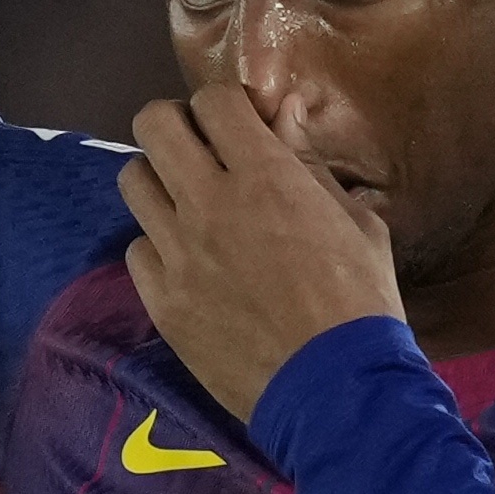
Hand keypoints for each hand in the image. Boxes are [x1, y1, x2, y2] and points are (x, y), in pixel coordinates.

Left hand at [119, 82, 405, 422]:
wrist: (336, 393)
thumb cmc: (360, 303)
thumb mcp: (355, 222)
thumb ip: (309, 162)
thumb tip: (283, 110)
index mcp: (266, 177)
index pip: (213, 100)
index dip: (226, 104)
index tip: (241, 123)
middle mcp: (210, 205)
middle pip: (153, 125)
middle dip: (176, 124)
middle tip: (201, 149)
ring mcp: (178, 255)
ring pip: (133, 181)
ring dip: (161, 181)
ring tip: (189, 204)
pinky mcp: (162, 303)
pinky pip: (136, 250)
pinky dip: (158, 247)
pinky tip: (189, 263)